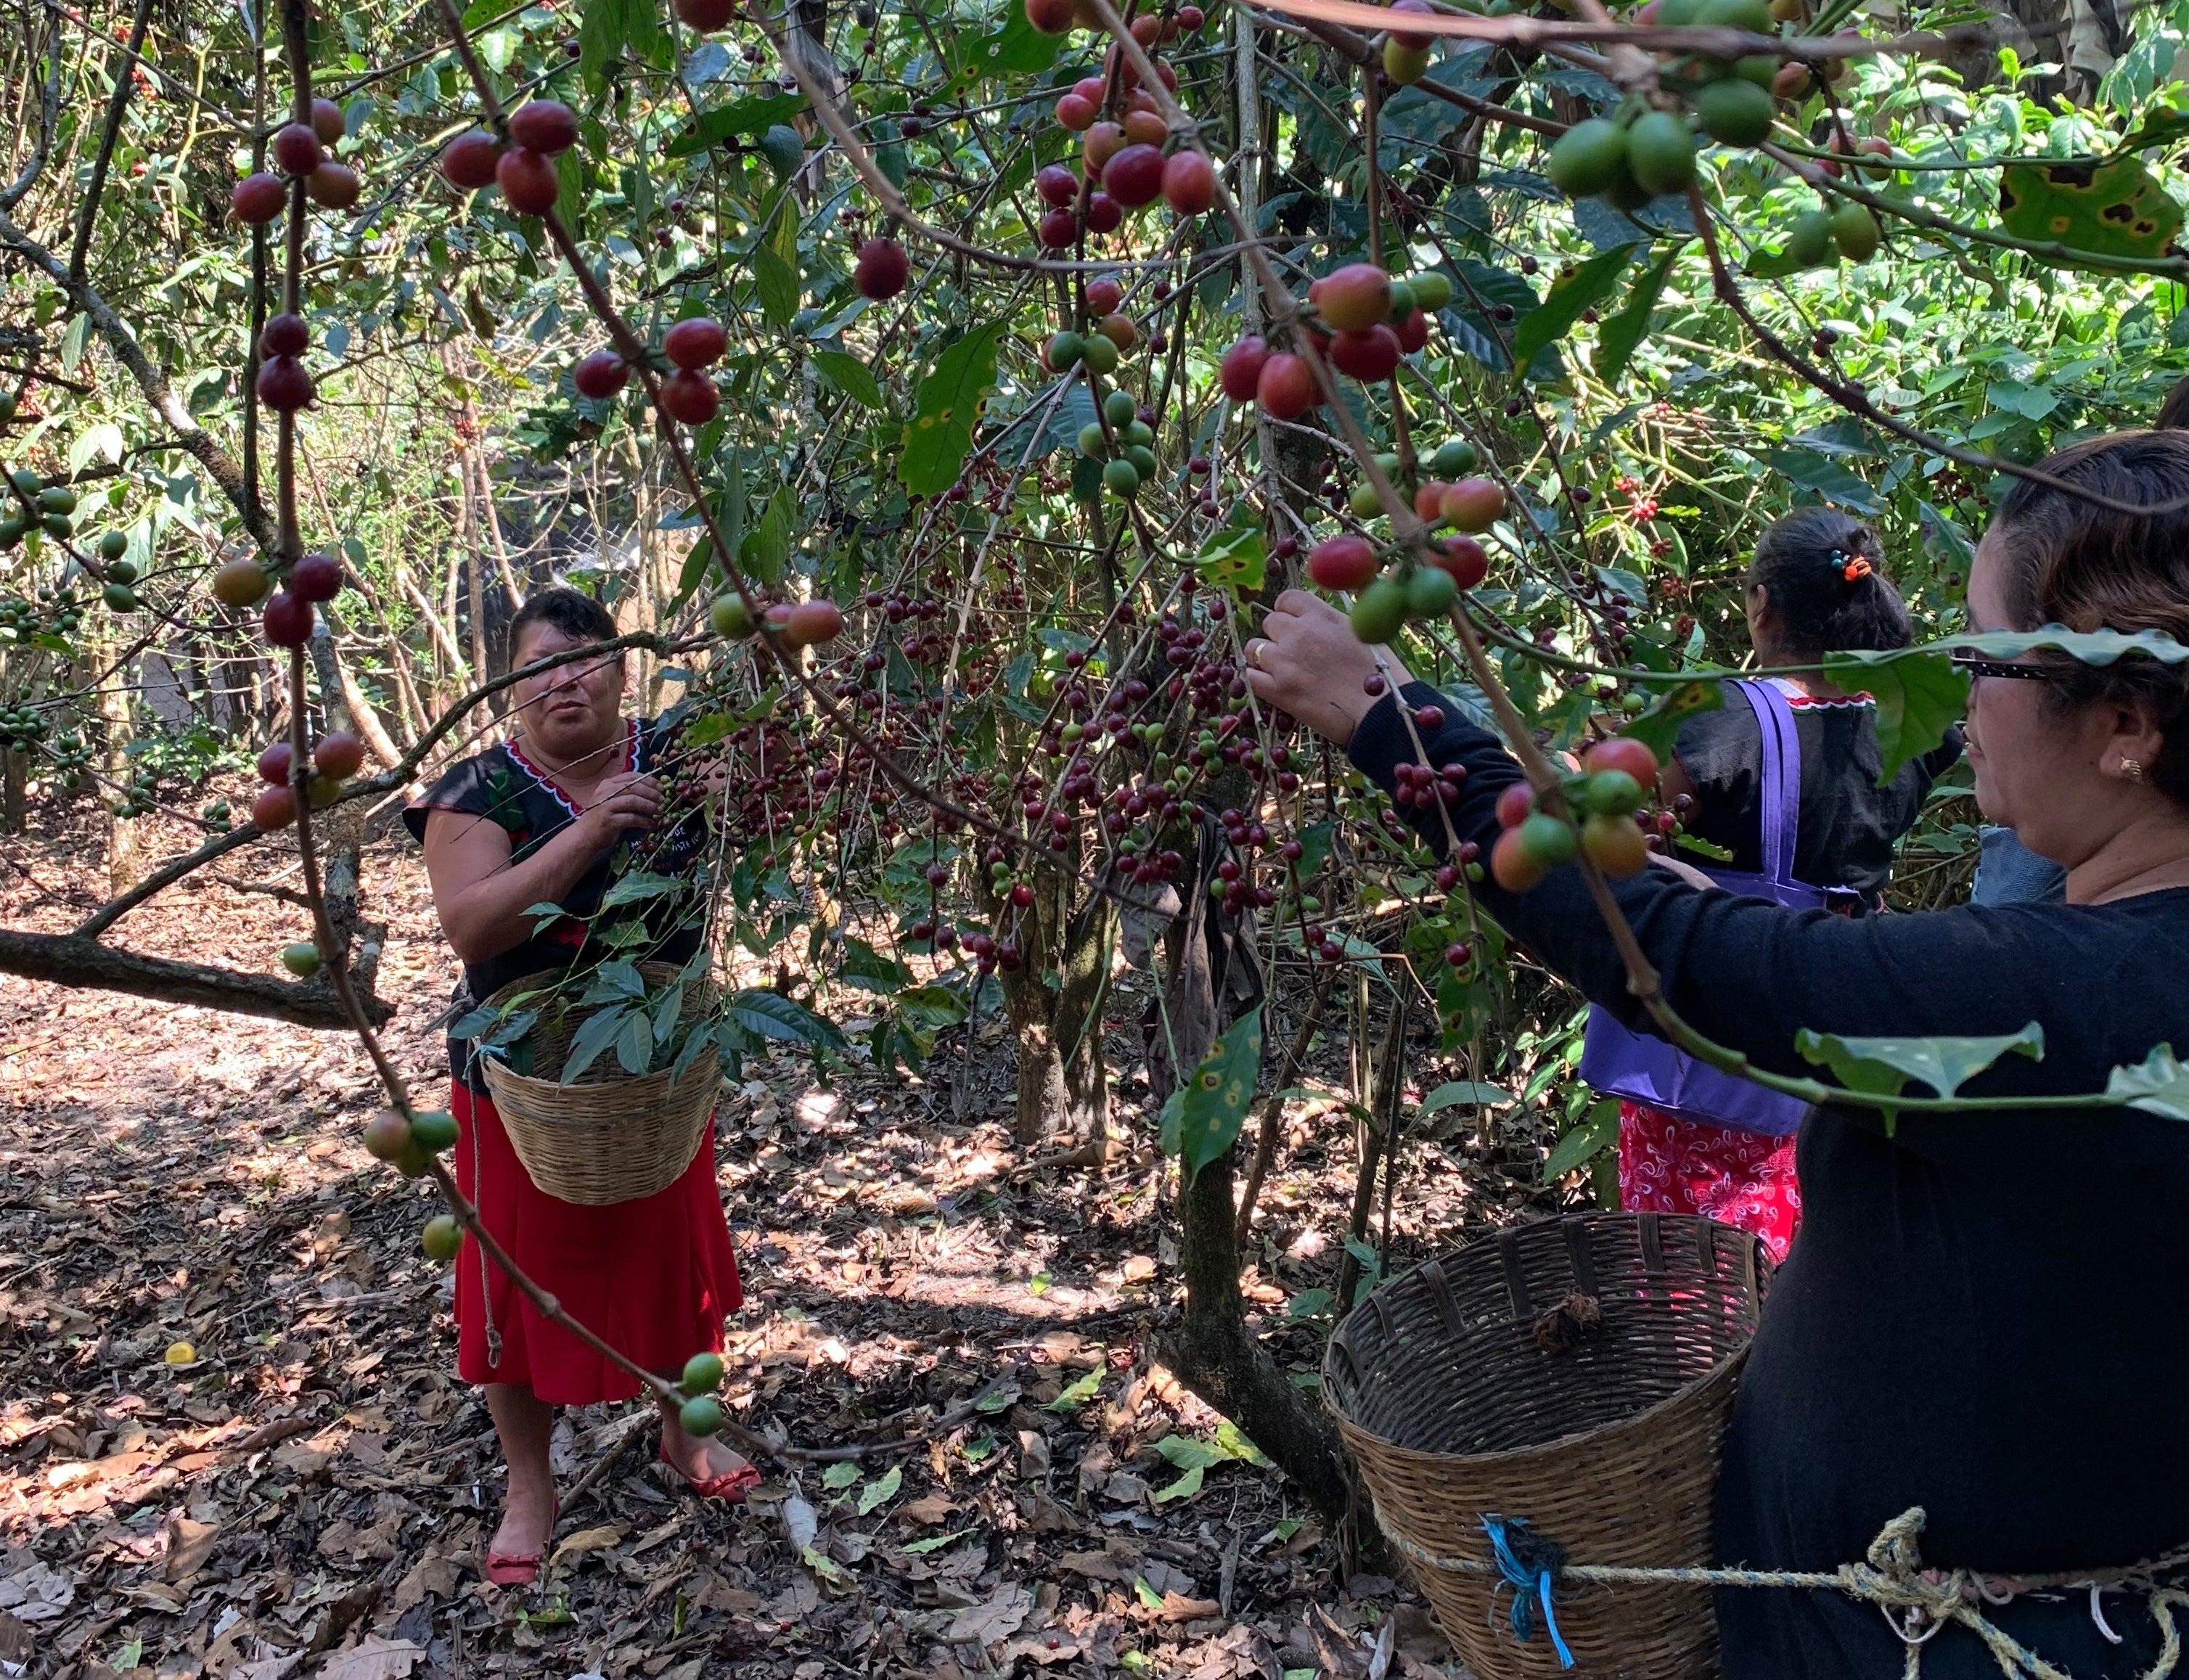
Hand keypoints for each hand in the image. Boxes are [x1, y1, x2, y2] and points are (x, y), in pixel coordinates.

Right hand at [581, 770, 662, 843]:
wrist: (584, 837)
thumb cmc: (602, 818)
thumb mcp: (612, 801)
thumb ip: (628, 794)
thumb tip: (654, 792)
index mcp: (607, 784)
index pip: (631, 776)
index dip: (649, 780)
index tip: (661, 787)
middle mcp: (605, 792)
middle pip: (634, 787)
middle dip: (651, 793)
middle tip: (663, 799)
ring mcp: (605, 806)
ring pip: (633, 801)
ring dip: (649, 806)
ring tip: (659, 811)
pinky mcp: (608, 821)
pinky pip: (631, 818)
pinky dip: (644, 821)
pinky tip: (651, 824)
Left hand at [1243, 590, 1413, 747]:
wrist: (1379, 712)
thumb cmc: (1382, 675)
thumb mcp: (1363, 634)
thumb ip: (1335, 624)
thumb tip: (1321, 622)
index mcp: (1322, 616)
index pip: (1287, 599)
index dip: (1288, 611)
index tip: (1294, 624)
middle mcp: (1299, 633)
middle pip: (1270, 622)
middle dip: (1277, 635)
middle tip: (1292, 652)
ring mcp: (1284, 661)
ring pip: (1254, 648)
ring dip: (1263, 657)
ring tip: (1279, 670)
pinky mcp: (1277, 690)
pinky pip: (1250, 677)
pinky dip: (1257, 680)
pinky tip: (1270, 686)